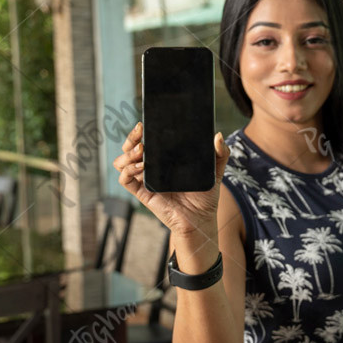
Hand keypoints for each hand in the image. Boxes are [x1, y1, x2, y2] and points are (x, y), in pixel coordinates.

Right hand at [113, 122, 229, 237]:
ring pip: (122, 162)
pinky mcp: (142, 193)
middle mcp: (150, 168)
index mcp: (163, 159)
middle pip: (128, 148)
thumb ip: (220, 153)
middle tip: (140, 132)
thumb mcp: (215, 170)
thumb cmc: (205, 194)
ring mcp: (144, 180)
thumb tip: (218, 136)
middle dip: (130, 138)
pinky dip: (128, 170)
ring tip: (141, 150)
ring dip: (127, 154)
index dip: (139, 132)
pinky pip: (125, 180)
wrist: (201, 218)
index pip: (144, 141)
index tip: (143, 124)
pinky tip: (142, 166)